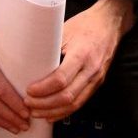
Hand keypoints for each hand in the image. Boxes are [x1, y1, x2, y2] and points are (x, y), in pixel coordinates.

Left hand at [25, 0, 134, 120]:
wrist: (110, 23)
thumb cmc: (85, 24)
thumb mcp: (64, 30)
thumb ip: (50, 48)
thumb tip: (27, 61)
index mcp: (82, 54)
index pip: (61, 79)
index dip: (43, 89)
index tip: (29, 91)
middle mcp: (91, 69)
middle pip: (67, 96)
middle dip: (45, 104)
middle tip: (28, 104)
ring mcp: (96, 78)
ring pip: (75, 104)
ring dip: (53, 111)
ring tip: (36, 112)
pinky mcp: (97, 83)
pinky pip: (81, 102)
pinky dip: (65, 111)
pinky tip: (51, 114)